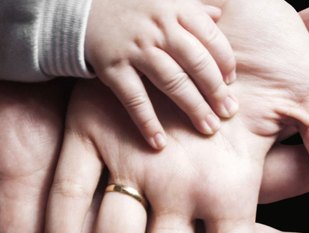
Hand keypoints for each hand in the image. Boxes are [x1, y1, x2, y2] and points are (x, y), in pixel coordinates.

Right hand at [86, 0, 236, 148]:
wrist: (78, 7)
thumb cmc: (130, 6)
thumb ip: (192, 8)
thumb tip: (219, 16)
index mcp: (176, 9)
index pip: (211, 38)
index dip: (224, 63)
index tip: (231, 83)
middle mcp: (159, 27)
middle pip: (196, 63)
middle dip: (216, 90)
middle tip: (228, 112)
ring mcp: (135, 47)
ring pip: (172, 81)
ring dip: (193, 107)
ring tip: (208, 128)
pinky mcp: (112, 67)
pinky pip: (134, 98)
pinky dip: (147, 122)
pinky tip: (159, 142)